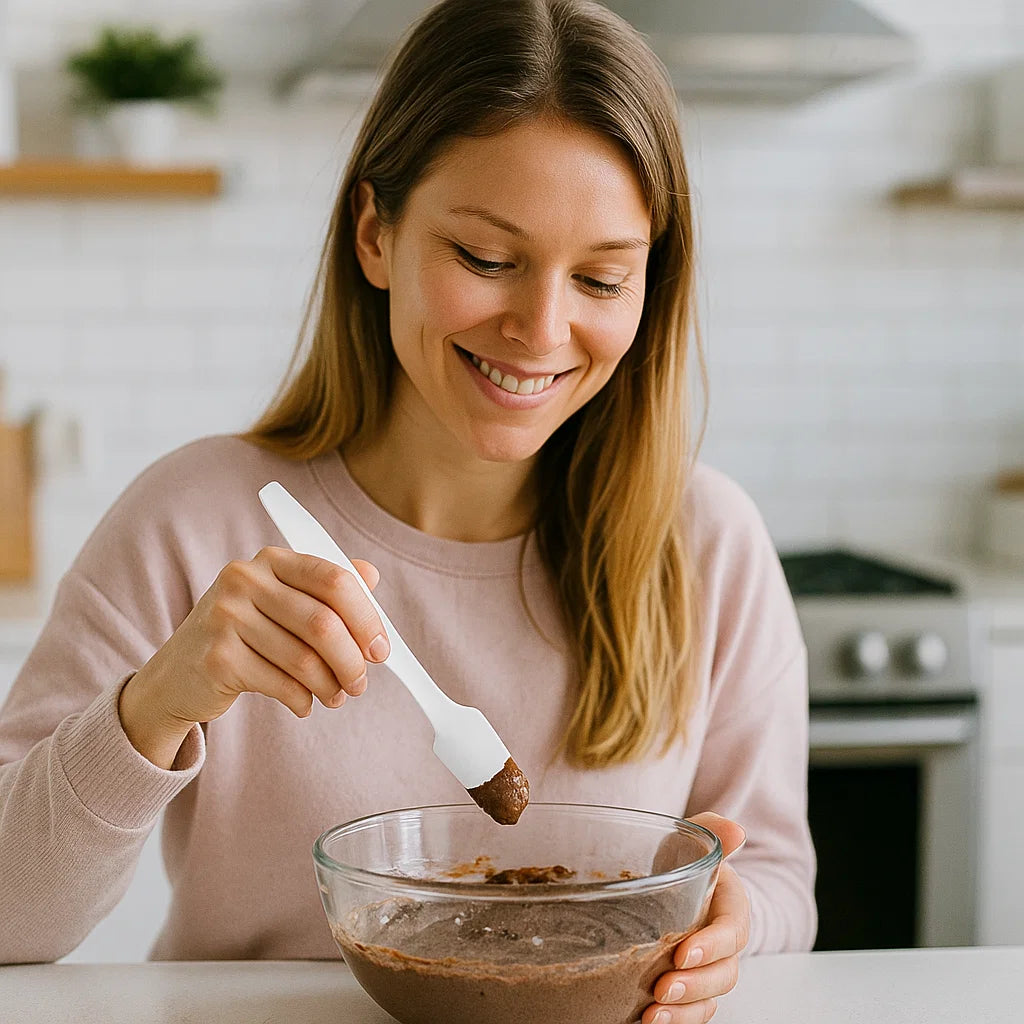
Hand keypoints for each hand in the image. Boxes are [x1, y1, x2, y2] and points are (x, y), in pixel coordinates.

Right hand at [119, 547, 388, 767]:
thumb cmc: (245, 635)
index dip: (366, 618)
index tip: (381, 650)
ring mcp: (225, 617)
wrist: (178, 675)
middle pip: (323, 623)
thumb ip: (325, 587)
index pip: (335, 580)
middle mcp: (245, 580)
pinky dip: (302, 700)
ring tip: (337, 697)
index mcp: (271, 560)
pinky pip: (281, 684)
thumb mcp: (282, 602)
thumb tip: (372, 574)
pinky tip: (304, 704)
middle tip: (361, 684)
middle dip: (352, 661)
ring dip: (330, 686)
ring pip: (304, 659)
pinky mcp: (217, 658)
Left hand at [643, 812, 749, 1023]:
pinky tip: (647, 1022)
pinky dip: (676, 1021)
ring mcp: (709, 968)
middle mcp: (724, 944)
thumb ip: (712, 832)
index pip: (732, 932)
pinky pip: (693, 1011)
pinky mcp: (691, 985)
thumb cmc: (684, 857)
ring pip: (709, 1000)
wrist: (673, 877)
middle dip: (696, 986)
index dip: (712, 946)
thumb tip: (736, 830)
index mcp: (731, 908)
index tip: (684, 953)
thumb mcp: (693, 839)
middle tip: (663, 988)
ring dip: (684, 1012)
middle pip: (724, 974)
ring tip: (652, 1015)